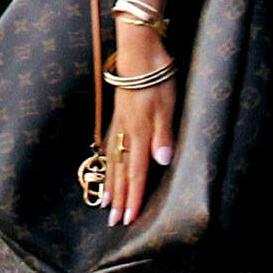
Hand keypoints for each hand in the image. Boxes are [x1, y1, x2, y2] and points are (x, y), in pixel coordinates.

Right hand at [104, 30, 176, 226]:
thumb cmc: (157, 76)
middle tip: (114, 222)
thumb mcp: (167, 104)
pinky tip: (106, 169)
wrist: (138, 50)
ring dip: (110, 184)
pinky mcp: (117, 116)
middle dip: (119, 198)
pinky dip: (107, 163)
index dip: (134, 197)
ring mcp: (119, 124)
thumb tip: (162, 162)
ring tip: (105, 203)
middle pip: (122, 172)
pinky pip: (110, 147)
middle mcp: (126, 132)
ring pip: (113, 161)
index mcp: (139, 132)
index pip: (138, 172)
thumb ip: (164, 134)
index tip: (129, 219)